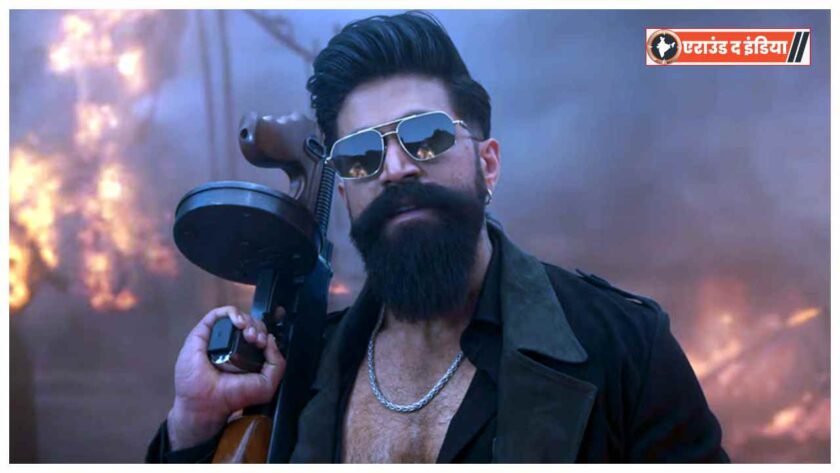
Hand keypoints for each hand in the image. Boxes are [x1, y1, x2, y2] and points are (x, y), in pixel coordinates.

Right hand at [166, 305, 285, 449]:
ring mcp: (217, 338)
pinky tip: (239, 324)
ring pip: (238, 317)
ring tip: (249, 335)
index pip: (259, 333)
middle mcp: (232, 344)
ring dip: (248, 321)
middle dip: (259, 328)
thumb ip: (276, 363)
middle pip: (251, 323)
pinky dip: (233, 313)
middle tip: (257, 341)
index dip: (265, 333)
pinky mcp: (203, 333)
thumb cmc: (232, 396)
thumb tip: (271, 339)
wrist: (208, 403)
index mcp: (247, 353)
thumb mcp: (266, 384)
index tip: (265, 343)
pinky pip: (219, 314)